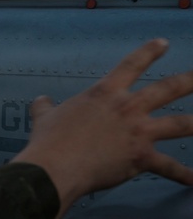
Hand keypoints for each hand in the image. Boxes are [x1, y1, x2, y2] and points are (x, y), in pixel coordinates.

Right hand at [12, 38, 192, 218]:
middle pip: (168, 89)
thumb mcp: (44, 116)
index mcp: (104, 93)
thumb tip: (42, 100)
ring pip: (181, 124)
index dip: (149, 52)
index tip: (163, 43)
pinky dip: (184, 175)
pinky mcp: (142, 157)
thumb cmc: (49, 139)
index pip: (131, 64)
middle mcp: (128, 108)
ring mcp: (139, 132)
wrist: (56, 166)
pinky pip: (169, 167)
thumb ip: (46, 106)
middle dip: (191, 80)